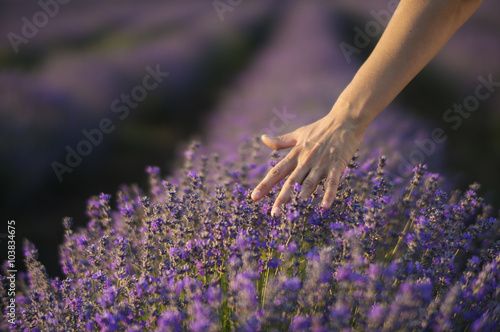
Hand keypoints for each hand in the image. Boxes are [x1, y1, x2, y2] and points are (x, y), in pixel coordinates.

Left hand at [251, 109, 365, 216]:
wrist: (345, 120)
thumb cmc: (321, 128)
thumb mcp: (299, 133)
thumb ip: (281, 141)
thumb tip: (263, 138)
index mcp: (296, 154)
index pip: (277, 172)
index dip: (265, 185)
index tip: (254, 197)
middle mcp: (306, 160)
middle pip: (291, 182)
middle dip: (282, 198)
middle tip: (274, 214)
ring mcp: (321, 163)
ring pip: (309, 183)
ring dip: (302, 197)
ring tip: (295, 211)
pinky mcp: (337, 165)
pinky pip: (332, 183)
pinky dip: (328, 194)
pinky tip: (324, 207)